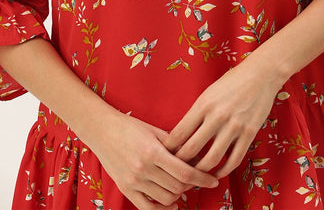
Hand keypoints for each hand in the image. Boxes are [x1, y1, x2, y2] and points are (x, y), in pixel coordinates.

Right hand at [90, 110, 218, 209]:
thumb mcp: (155, 131)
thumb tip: (197, 156)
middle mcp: (144, 169)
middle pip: (178, 186)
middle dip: (193, 184)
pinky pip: (147, 207)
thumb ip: (175, 144)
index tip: (214, 180)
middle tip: (200, 178)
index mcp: (153, 152)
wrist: (102, 131)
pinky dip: (162, 209)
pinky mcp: (125, 189)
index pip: (185, 171)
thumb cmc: (131, 127)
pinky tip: (172, 203)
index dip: (203, 178)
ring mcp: (134, 181)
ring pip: (166, 198)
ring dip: (179, 194)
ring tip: (185, 186)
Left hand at [165, 61, 280, 179]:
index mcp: (204, 104)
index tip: (165, 155)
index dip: (169, 149)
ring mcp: (234, 126)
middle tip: (177, 170)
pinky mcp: (249, 133)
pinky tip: (217, 173)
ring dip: (200, 172)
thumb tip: (181, 137)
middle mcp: (217, 116)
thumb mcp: (209, 93)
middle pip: (191, 150)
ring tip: (195, 175)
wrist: (261, 74)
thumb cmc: (232, 82)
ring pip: (211, 160)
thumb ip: (197, 113)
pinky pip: (234, 160)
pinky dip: (223, 171)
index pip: (179, 133)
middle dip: (180, 164)